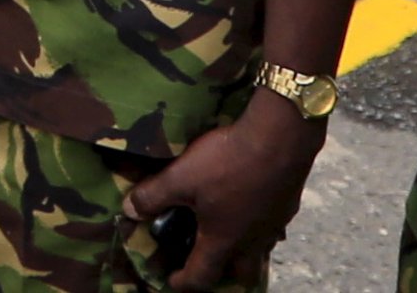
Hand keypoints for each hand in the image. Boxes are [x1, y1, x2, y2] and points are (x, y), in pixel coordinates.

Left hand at [123, 96, 323, 289]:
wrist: (279, 139)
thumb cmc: (227, 163)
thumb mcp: (180, 177)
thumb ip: (152, 196)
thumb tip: (129, 211)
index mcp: (224, 240)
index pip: (203, 276)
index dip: (184, 283)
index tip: (170, 282)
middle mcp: (253, 241)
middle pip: (241, 273)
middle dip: (223, 275)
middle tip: (207, 264)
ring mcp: (274, 225)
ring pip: (260, 252)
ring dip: (244, 251)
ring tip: (228, 236)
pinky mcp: (287, 206)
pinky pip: (272, 228)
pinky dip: (258, 226)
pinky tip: (250, 209)